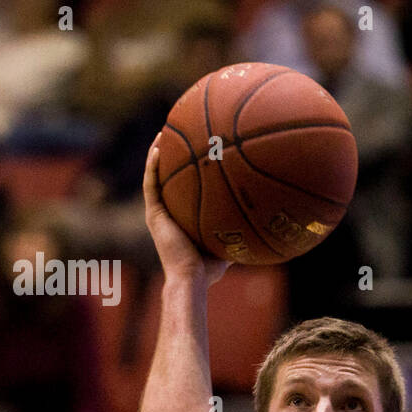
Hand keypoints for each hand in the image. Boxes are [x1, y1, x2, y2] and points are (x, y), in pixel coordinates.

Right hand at [142, 134, 227, 285]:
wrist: (191, 278)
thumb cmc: (209, 270)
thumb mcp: (227, 245)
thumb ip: (236, 232)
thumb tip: (260, 223)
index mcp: (179, 219)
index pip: (180, 190)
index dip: (184, 171)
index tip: (194, 152)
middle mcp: (166, 214)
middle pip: (166, 178)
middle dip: (170, 156)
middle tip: (178, 135)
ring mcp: (158, 213)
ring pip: (154, 177)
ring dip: (157, 154)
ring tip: (163, 132)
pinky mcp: (153, 214)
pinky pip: (151, 184)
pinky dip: (152, 166)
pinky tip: (158, 147)